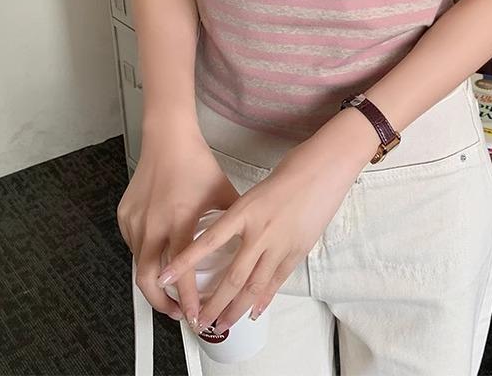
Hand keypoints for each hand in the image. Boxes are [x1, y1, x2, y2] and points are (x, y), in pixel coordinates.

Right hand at [118, 118, 238, 328]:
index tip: (195, 314)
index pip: (180, 273)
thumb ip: (234, 220)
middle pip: (147, 281)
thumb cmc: (196, 163)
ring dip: (153, 281)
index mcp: (179, 221)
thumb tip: (249, 240)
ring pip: (139, 264)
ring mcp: (135, 221)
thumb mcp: (222, 193)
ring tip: (171, 290)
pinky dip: (145, 257)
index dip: (187, 299)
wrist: (168, 139)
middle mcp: (153, 225)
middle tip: (179, 312)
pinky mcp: (124, 216)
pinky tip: (160, 258)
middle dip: (161, 304)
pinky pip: (133, 245)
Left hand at [155, 114, 376, 333]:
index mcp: (245, 210)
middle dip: (214, 303)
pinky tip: (254, 310)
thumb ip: (242, 215)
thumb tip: (230, 236)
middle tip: (200, 320)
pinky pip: (277, 281)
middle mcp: (260, 231)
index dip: (185, 263)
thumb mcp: (257, 190)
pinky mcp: (299, 250)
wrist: (325, 167)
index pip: (208, 242)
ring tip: (222, 323)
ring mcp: (281, 243)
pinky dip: (264, 298)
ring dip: (237, 308)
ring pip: (254, 286)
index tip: (166, 279)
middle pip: (232, 277)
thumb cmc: (293, 170)